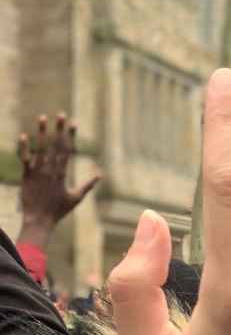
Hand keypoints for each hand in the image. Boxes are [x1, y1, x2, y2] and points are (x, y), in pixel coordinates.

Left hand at [17, 113, 101, 244]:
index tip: (74, 123)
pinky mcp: (26, 175)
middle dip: (59, 129)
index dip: (70, 135)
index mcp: (63, 173)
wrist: (39, 220)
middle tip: (61, 114)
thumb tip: (101, 175)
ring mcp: (38, 172)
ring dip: (42, 132)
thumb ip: (88, 185)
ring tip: (42, 117)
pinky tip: (24, 135)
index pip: (68, 150)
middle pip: (56, 145)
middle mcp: (51, 170)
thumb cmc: (58, 211)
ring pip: (40, 148)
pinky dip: (24, 147)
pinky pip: (25, 159)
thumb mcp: (76, 198)